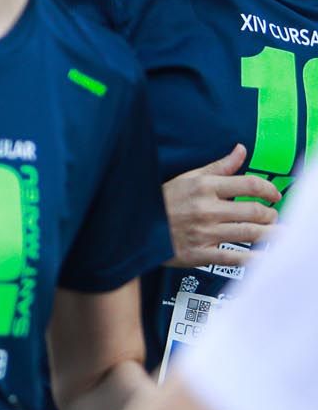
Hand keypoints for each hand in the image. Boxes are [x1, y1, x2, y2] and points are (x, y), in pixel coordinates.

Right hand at [163, 144, 278, 267]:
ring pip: (251, 233)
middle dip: (271, 215)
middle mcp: (206, 209)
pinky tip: (265, 258)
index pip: (249, 185)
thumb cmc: (163, 200)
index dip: (269, 190)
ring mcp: (204, 233)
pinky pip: (236, 258)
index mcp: (204, 187)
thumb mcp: (189, 177)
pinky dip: (256, 259)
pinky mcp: (201, 254)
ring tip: (276, 233)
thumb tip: (241, 150)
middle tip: (272, 216)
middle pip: (255, 211)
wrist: (134, 226)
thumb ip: (220, 166)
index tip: (274, 195)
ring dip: (271, 234)